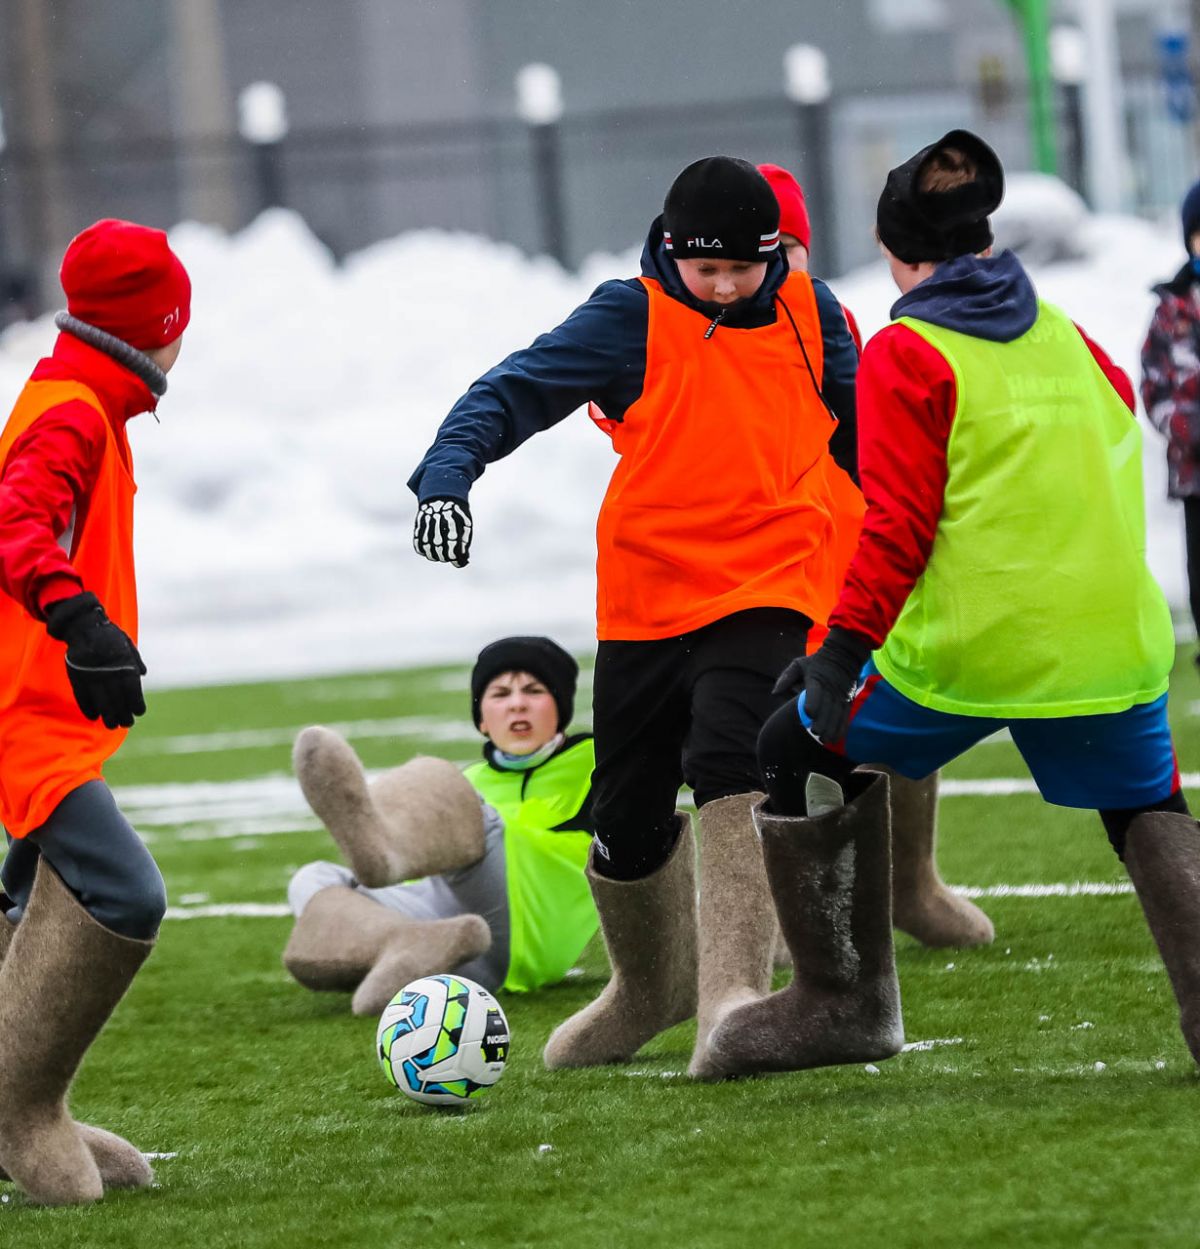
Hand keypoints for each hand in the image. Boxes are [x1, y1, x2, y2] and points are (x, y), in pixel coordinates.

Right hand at [44, 592, 146, 729]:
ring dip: (107, 714)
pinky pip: (81, 695)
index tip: (139, 712)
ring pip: (100, 699)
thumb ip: (135, 660)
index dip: (136, 701)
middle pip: (117, 697)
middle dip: (122, 713)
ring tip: (112, 725)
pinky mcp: (76, 674)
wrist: (83, 625)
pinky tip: (93, 717)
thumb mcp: (126, 644)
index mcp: (123, 661)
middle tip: (127, 724)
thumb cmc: (109, 636)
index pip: (131, 687)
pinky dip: (86, 707)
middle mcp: (108, 669)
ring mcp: (90, 672)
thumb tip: (143, 674)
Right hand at [413, 497, 471, 566]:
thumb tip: (462, 561)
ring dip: (437, 556)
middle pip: (442, 555)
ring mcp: (426, 528)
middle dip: (449, 558)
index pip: (454, 553)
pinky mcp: (417, 529)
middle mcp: (437, 528)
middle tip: (452, 554)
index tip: (461, 561)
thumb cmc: (457, 515)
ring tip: (443, 552)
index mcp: (452, 526)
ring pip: (429, 554)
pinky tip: (433, 548)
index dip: (458, 561)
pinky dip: (426, 552)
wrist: (441, 497)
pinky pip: (419, 548)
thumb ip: (465, 544)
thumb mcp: (466, 526)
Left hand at [772, 628, 870, 744]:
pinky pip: (845, 715)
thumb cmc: (816, 662)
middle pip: (827, 706)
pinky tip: (836, 738)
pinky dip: (841, 727)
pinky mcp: (847, 700)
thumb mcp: (799, 664)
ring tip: (825, 740)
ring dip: (832, 727)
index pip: (815, 691)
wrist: (844, 655)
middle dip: (822, 720)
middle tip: (815, 732)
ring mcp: (840, 694)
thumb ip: (786, 677)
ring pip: (837, 713)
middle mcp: (830, 687)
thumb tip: (774, 692)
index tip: (808, 712)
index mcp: (816, 678)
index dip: (813, 701)